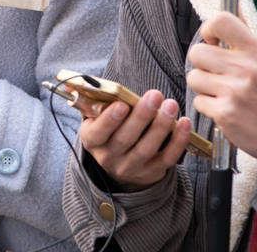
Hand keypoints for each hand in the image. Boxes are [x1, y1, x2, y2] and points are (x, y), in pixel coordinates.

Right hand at [77, 89, 193, 189]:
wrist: (120, 164)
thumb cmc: (109, 130)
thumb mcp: (95, 119)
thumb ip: (92, 102)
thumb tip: (71, 85)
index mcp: (92, 140)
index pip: (98, 132)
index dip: (110, 119)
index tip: (122, 104)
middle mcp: (109, 157)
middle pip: (125, 138)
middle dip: (142, 116)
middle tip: (155, 95)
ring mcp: (131, 167)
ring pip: (147, 148)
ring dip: (161, 125)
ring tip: (171, 105)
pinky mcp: (152, 172)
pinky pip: (168, 158)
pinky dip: (178, 141)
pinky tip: (184, 123)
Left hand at [186, 11, 256, 158]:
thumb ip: (244, 36)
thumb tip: (232, 5)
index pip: (220, 21)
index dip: (209, 29)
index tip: (213, 41)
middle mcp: (246, 69)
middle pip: (197, 52)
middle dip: (203, 64)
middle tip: (218, 73)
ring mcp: (235, 92)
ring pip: (193, 78)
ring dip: (204, 87)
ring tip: (224, 92)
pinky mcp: (225, 113)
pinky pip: (198, 101)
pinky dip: (208, 106)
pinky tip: (227, 108)